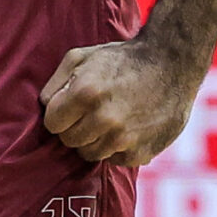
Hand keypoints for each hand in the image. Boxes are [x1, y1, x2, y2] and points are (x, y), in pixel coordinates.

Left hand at [40, 38, 200, 165]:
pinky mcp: (140, 153)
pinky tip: (127, 127)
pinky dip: (117, 148)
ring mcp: (124, 139)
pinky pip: (114, 160)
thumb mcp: (82, 56)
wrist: (172, 64)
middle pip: (69, 141)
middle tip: (92, 111)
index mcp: (85, 93)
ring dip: (95, 140)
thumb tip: (44, 106)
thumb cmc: (122, 59)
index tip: (72, 105)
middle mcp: (104, 119)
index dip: (60, 113)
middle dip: (75, 127)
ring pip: (89, 154)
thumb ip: (56, 82)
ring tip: (110, 118)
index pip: (52, 123)